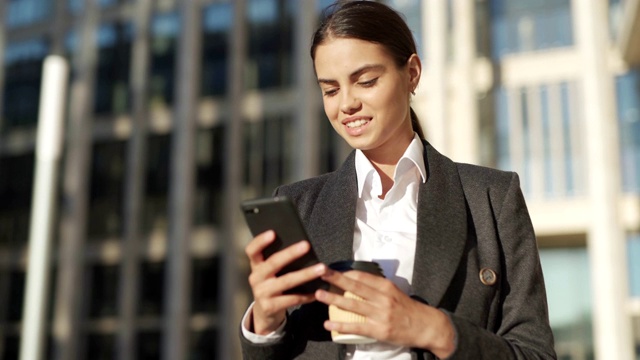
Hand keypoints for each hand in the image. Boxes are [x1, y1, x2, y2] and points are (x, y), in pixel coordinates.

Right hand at [245, 230, 327, 334]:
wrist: (264, 313)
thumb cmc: (272, 285)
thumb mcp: (270, 273)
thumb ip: (278, 261)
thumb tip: (302, 246)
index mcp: (256, 266)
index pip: (252, 251)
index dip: (260, 241)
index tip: (273, 232)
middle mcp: (255, 278)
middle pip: (273, 263)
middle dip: (290, 253)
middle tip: (307, 245)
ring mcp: (261, 293)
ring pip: (286, 281)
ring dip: (306, 274)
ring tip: (321, 268)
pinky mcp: (269, 307)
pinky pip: (292, 299)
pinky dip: (307, 295)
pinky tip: (318, 291)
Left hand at [315, 270, 454, 357]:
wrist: (427, 326)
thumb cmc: (408, 309)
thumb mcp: (395, 291)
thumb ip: (377, 286)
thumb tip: (356, 280)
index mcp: (385, 286)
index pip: (361, 275)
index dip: (344, 272)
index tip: (331, 269)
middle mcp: (382, 298)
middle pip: (354, 286)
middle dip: (335, 279)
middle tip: (319, 272)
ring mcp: (380, 314)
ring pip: (352, 304)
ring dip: (333, 299)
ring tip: (318, 295)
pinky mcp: (379, 330)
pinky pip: (356, 327)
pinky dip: (341, 326)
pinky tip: (328, 324)